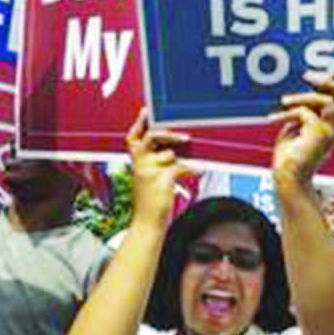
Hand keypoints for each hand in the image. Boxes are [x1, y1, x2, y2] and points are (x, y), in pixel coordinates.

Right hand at [125, 109, 190, 226]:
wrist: (147, 223)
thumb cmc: (152, 201)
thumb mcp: (150, 177)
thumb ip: (158, 161)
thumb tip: (175, 150)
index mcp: (136, 161)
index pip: (134, 137)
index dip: (140, 123)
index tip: (146, 111)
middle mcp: (139, 163)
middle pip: (152, 136)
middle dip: (169, 134)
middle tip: (185, 137)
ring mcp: (148, 170)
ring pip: (170, 154)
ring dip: (182, 162)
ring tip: (192, 169)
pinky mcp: (160, 178)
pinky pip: (181, 166)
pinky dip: (192, 169)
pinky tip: (200, 170)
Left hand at [271, 72, 333, 185]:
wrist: (289, 177)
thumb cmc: (291, 154)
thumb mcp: (298, 125)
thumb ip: (306, 109)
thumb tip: (304, 93)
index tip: (325, 75)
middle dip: (330, 81)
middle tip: (308, 76)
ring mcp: (330, 132)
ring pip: (327, 101)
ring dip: (303, 97)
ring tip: (283, 101)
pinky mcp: (319, 137)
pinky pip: (304, 113)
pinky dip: (287, 113)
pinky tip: (273, 119)